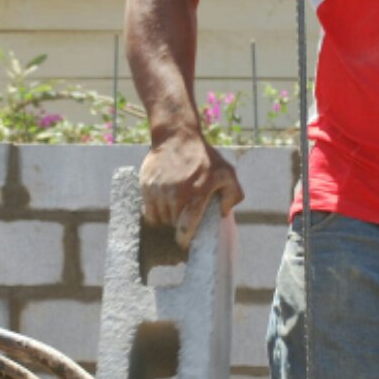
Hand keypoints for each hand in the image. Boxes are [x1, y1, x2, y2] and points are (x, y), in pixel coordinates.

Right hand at [140, 133, 243, 249]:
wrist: (177, 136)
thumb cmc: (204, 157)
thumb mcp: (227, 172)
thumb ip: (232, 194)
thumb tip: (224, 213)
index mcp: (196, 194)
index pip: (186, 227)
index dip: (185, 239)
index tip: (185, 242)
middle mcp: (175, 195)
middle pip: (173, 224)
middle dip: (178, 225)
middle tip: (184, 220)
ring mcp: (158, 191)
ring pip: (160, 218)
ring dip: (167, 218)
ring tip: (175, 209)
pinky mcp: (146, 186)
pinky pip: (149, 209)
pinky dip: (156, 211)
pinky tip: (164, 203)